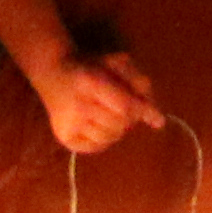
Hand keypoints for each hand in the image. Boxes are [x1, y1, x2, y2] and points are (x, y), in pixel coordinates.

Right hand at [37, 48, 168, 156]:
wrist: (52, 72)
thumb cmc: (90, 67)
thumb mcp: (117, 65)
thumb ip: (141, 87)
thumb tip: (159, 121)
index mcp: (89, 81)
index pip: (124, 106)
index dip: (143, 112)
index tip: (158, 119)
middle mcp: (76, 105)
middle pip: (119, 124)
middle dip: (130, 120)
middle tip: (126, 110)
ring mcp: (68, 124)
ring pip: (110, 138)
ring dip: (118, 130)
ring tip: (109, 115)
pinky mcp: (63, 137)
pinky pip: (96, 147)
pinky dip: (105, 139)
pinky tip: (99, 124)